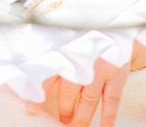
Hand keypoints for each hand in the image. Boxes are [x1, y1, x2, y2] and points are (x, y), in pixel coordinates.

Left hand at [24, 33, 145, 124]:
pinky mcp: (118, 75)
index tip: (30, 109)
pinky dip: (108, 117)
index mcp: (65, 49)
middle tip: (58, 122)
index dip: (38, 92)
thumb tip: (28, 78)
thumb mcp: (64, 39)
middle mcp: (83, 59)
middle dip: (63, 109)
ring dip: (81, 117)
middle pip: (69, 91)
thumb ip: (49, 57)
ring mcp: (101, 68)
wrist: (115, 28)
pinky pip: (112, 101)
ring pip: (89, 100)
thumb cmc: (83, 37)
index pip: (48, 73)